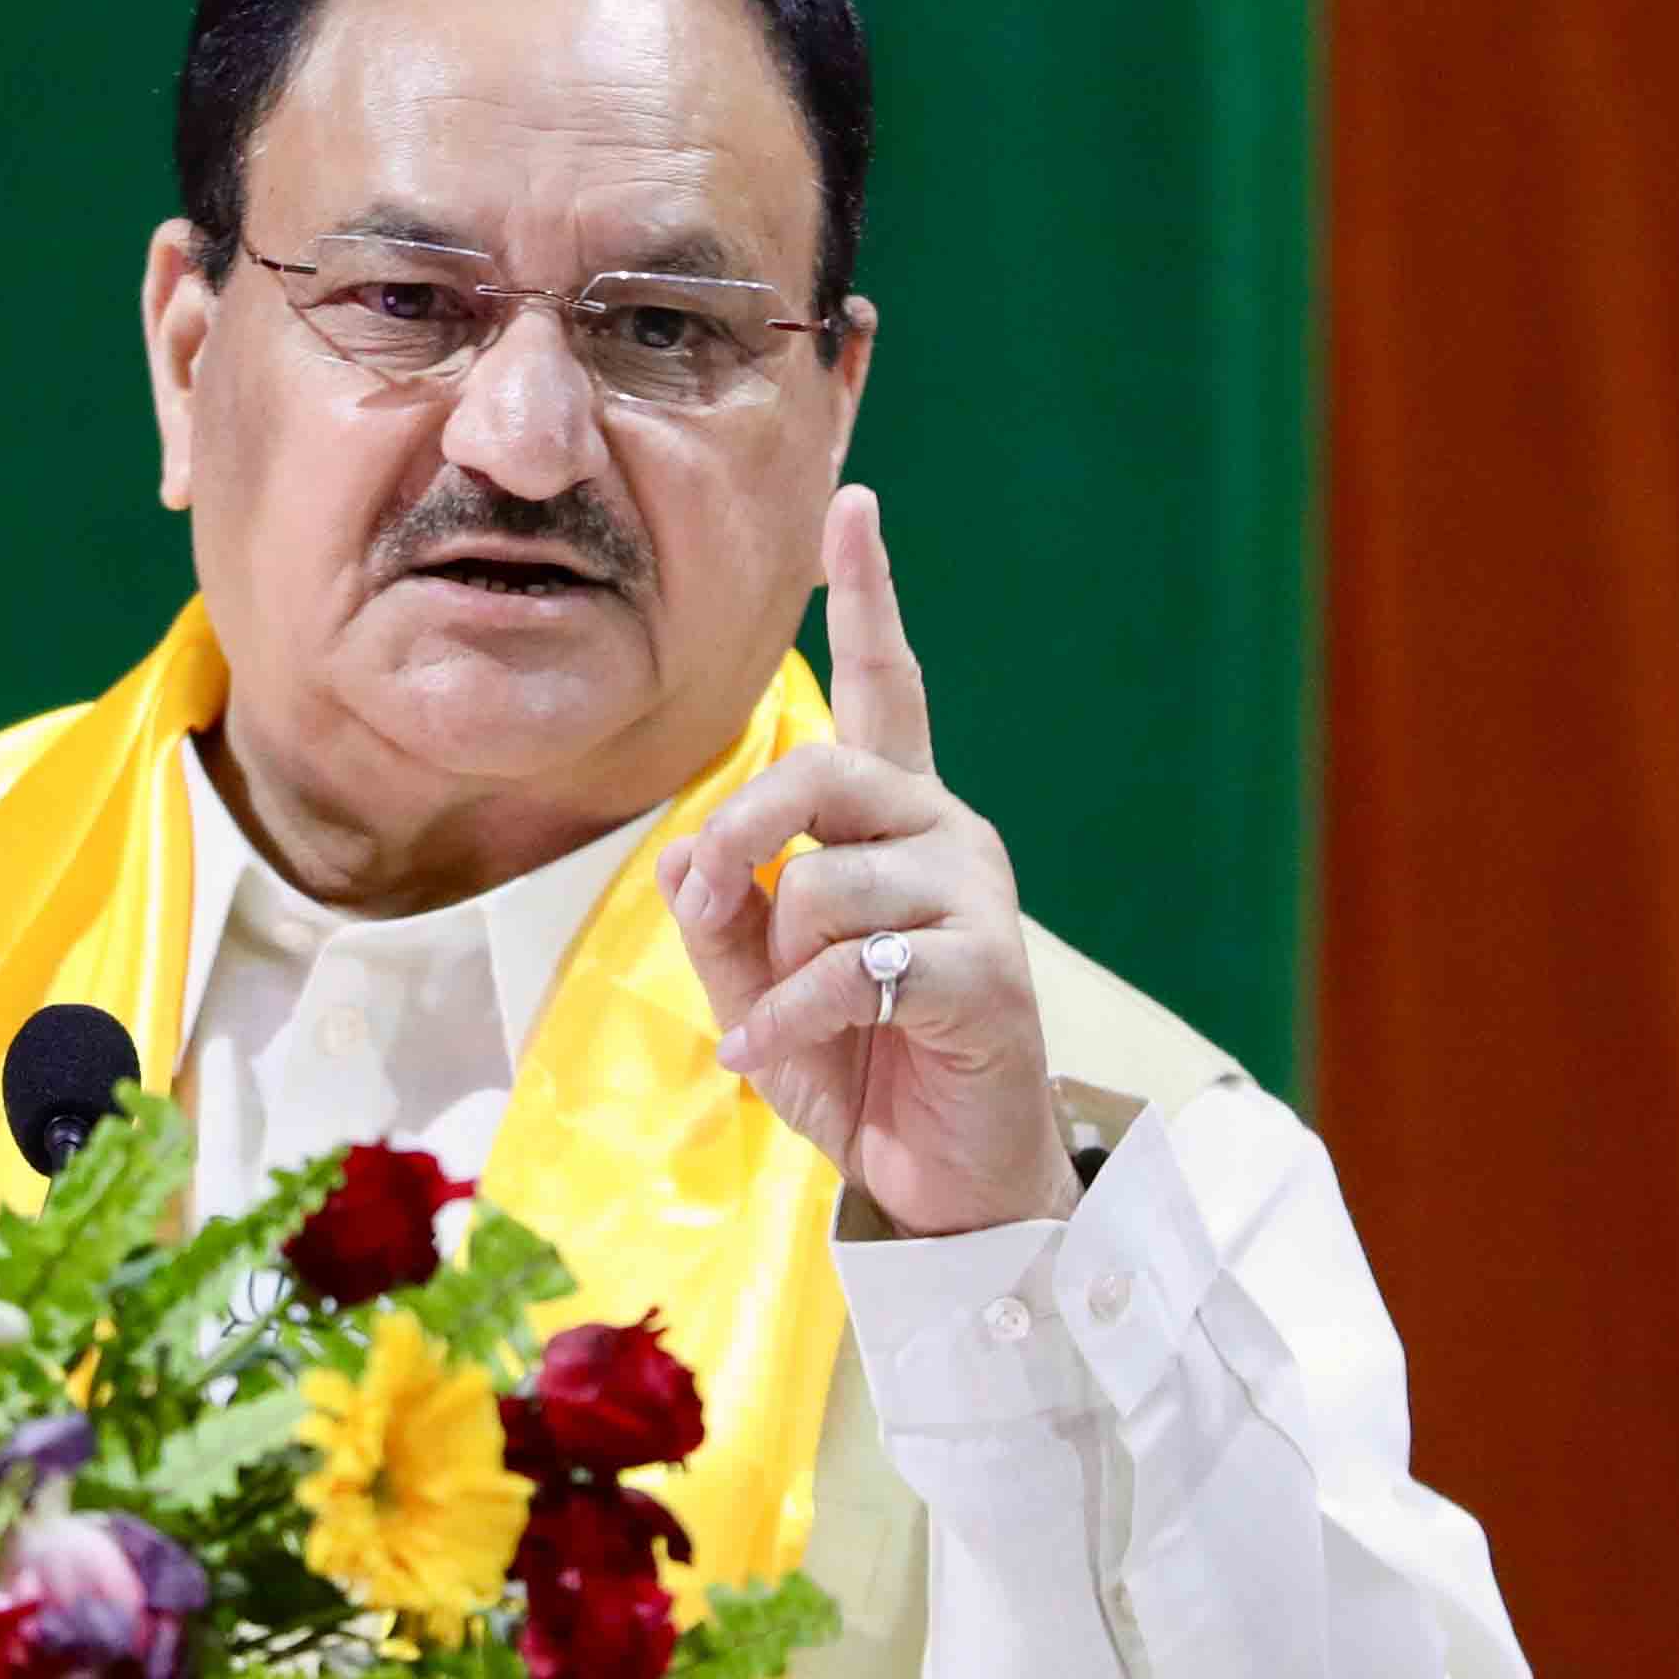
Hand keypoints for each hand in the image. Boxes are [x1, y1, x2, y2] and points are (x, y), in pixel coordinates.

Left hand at [655, 486, 1078, 1236]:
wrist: (943, 1174)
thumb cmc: (855, 1063)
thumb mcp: (759, 977)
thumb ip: (722, 904)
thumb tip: (693, 854)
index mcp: (895, 820)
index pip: (887, 686)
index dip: (869, 595)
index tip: (852, 504)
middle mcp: (945, 834)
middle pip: (823, 772)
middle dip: (740, 830)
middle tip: (702, 906)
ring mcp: (973, 899)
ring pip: (825, 882)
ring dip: (770, 963)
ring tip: (768, 1021)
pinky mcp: (985, 972)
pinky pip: (850, 970)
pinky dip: (785, 1020)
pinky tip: (762, 1056)